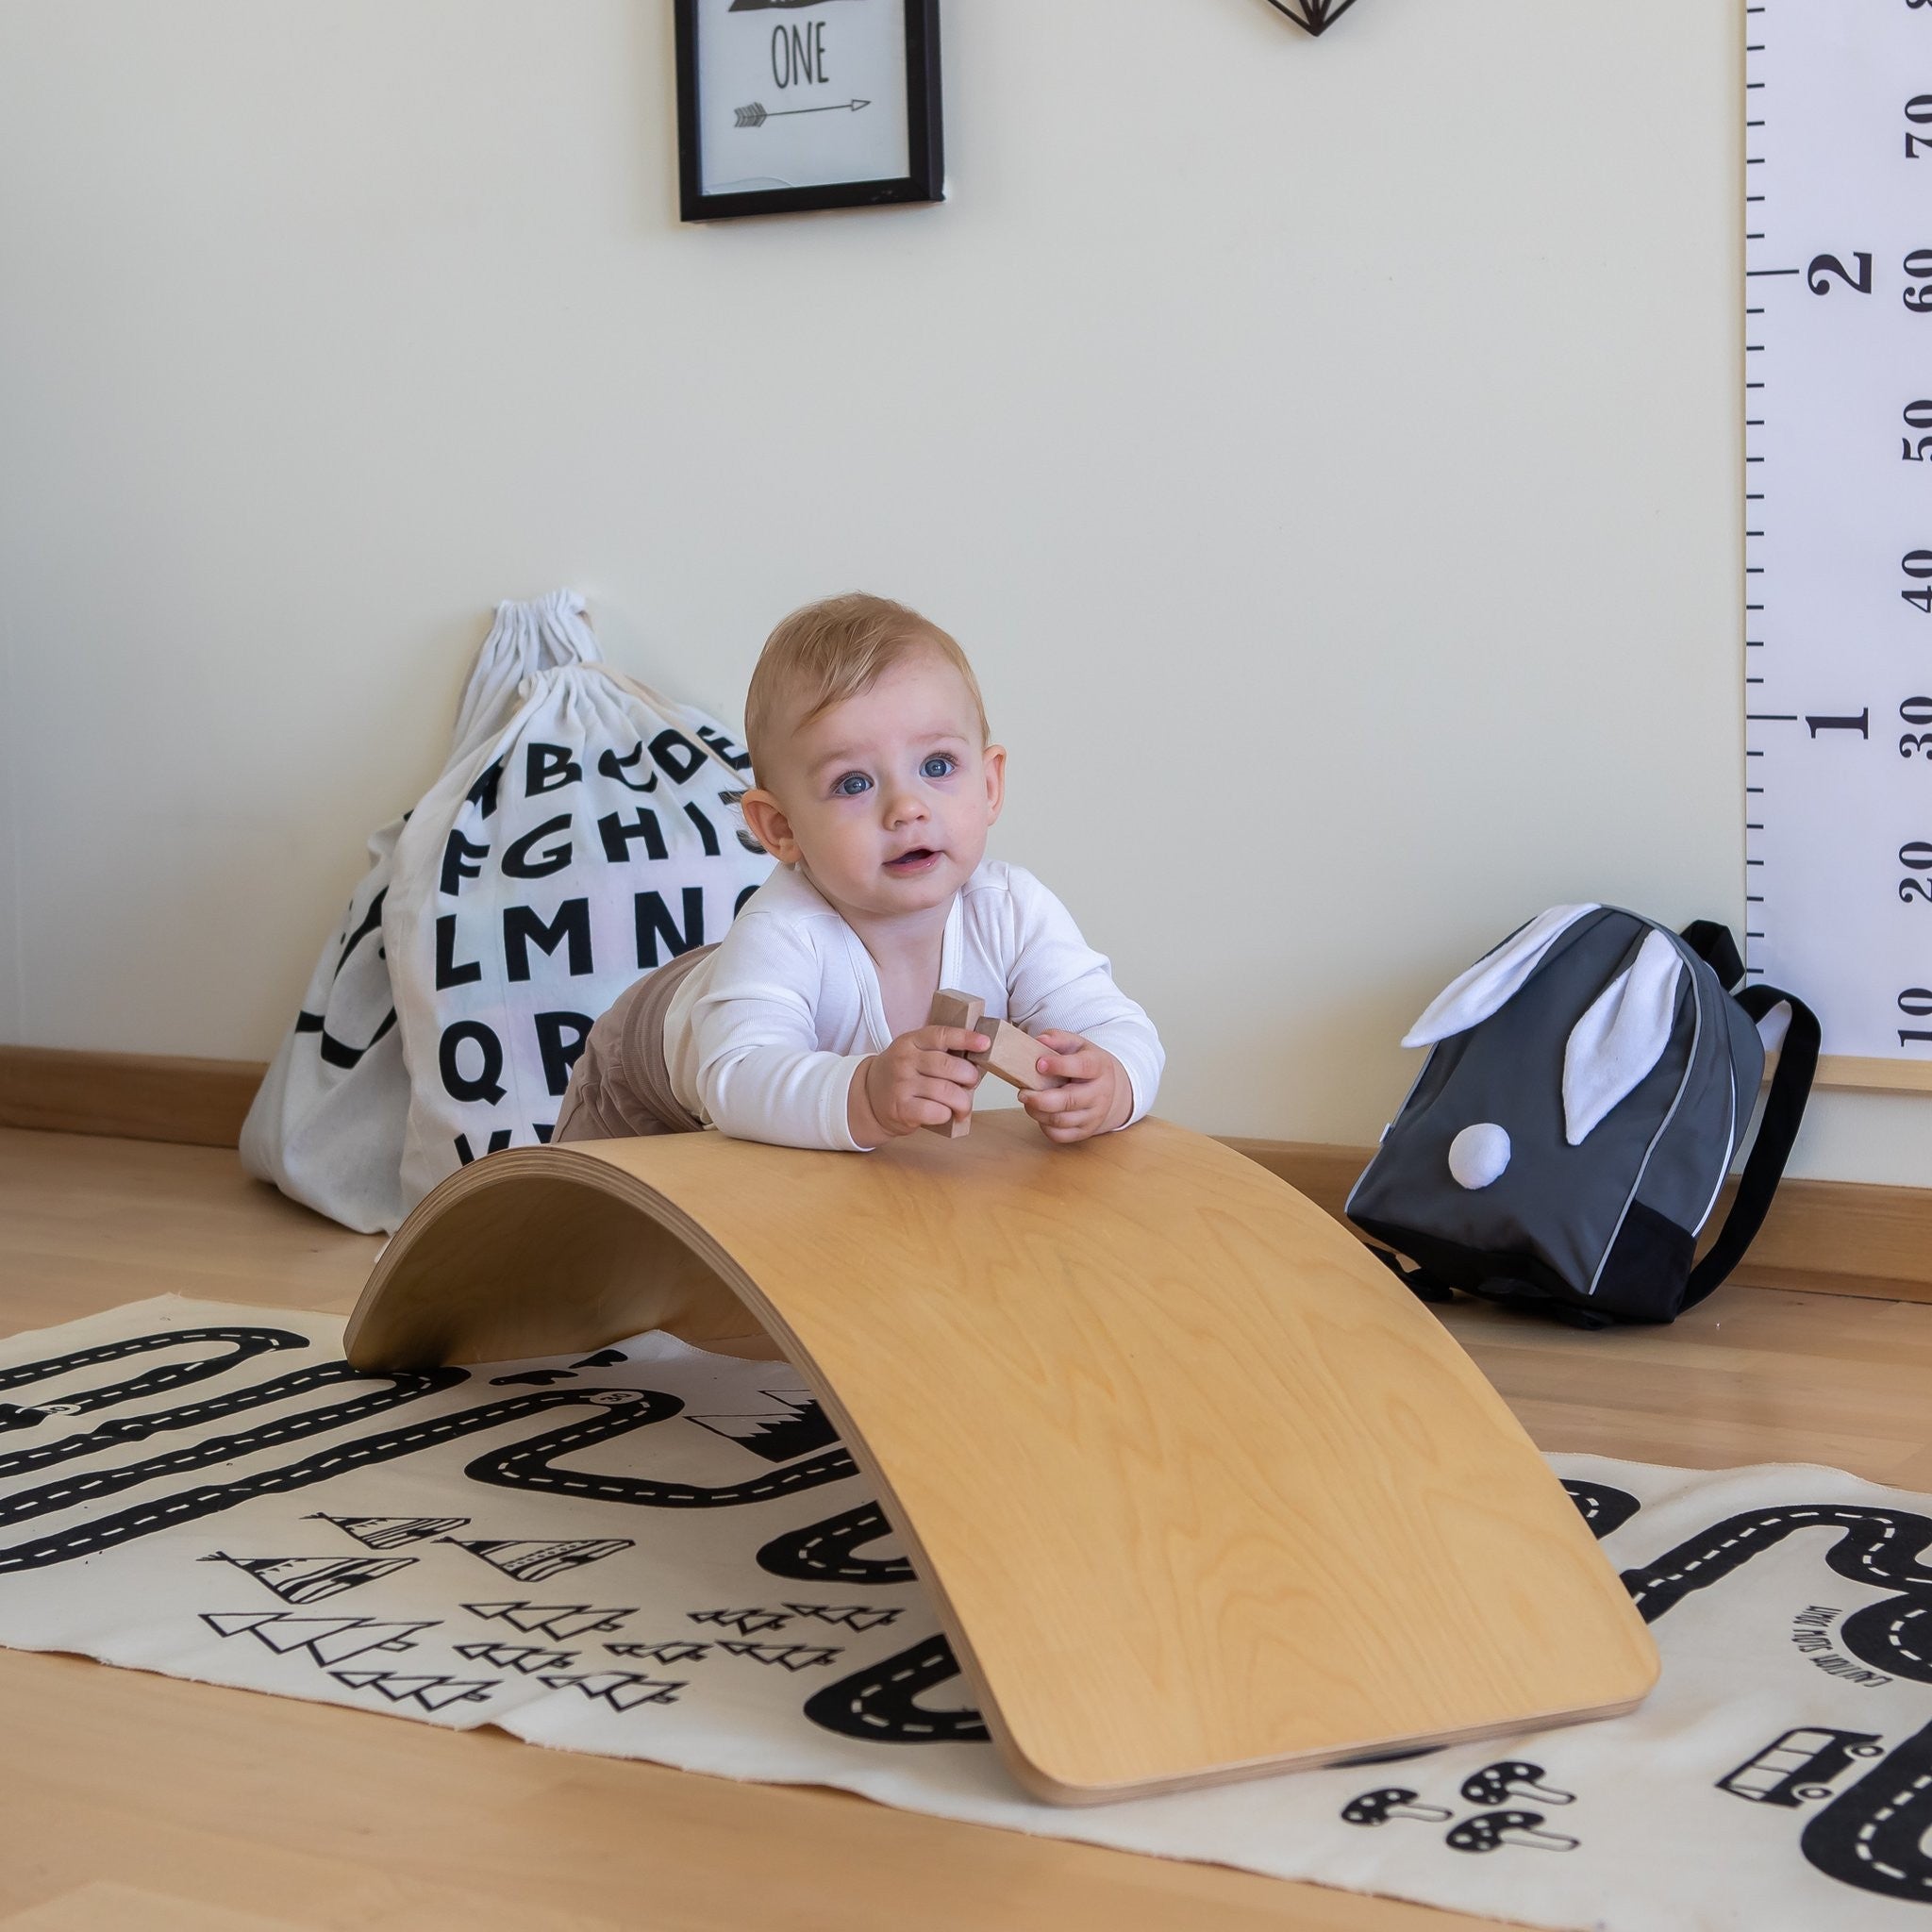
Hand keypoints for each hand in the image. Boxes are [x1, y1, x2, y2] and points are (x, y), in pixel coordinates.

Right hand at [848, 1025, 986, 1145]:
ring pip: (947, 1092)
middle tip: (971, 1083)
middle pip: (949, 1066)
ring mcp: (902, 1085)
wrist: (868, 1099)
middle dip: (969, 1077)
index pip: (941, 1035)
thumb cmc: (901, 1075)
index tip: (985, 1043)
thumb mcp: (913, 1054)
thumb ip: (939, 1053)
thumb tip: (977, 1061)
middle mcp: (904, 1061)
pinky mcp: (902, 1109)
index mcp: (910, 1042)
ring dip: (963, 1101)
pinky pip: (937, 1112)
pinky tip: (945, 1113)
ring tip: (963, 1106)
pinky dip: (948, 1114)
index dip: (966, 1038)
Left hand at [1020, 1030, 1132, 1143]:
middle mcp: (1100, 1093)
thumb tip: (1039, 1040)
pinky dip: (1044, 1126)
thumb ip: (1058, 1039)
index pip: (1083, 1067)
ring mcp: (1094, 1115)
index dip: (1061, 1066)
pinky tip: (1039, 1113)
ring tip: (1027, 1100)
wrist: (1107, 1088)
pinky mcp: (1085, 1131)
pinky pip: (1060, 1135)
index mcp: (1099, 1066)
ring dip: (1038, 1112)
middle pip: (1070, 1100)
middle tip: (1022, 1093)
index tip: (1039, 1064)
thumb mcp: (1076, 1045)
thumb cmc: (1086, 1064)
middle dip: (1041, 1099)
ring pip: (1061, 1120)